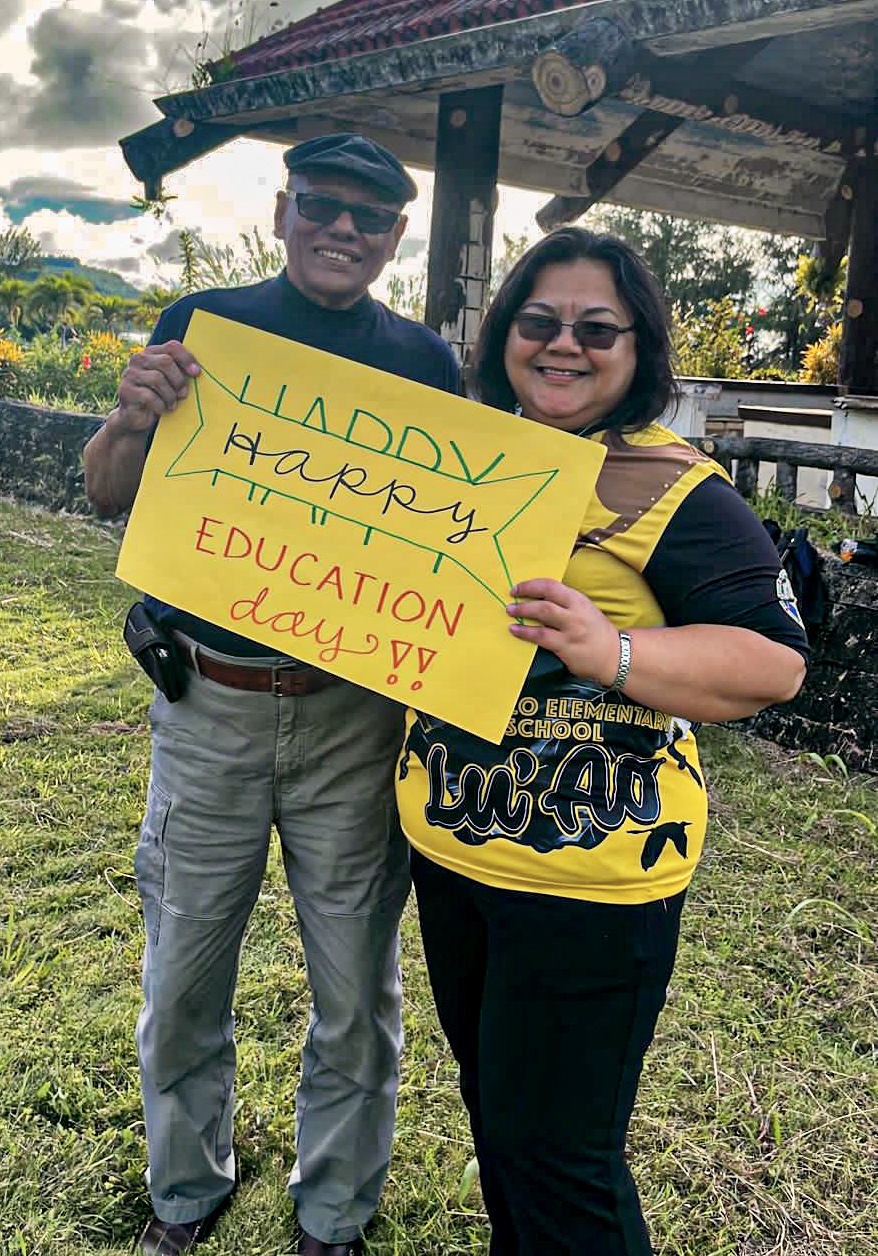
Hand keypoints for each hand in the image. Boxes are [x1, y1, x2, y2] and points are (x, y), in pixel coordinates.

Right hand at [113, 340, 199, 433]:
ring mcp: (130, 374)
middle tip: (183, 394)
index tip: (196, 373)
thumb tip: (195, 371)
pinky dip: (160, 405)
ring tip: (171, 404)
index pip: (172, 347)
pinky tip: (161, 410)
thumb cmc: (159, 397)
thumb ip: (181, 373)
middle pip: (166, 362)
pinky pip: (149, 396)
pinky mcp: (126, 391)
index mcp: (152, 353)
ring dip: (170, 395)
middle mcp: (139, 359)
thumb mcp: (172, 382)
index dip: (186, 359)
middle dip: (178, 380)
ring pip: (157, 378)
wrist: (137, 417)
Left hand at [507, 578, 621, 686]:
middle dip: (524, 599)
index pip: (551, 586)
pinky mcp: (566, 646)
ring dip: (522, 613)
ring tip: (510, 613)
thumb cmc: (597, 632)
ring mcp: (571, 630)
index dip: (531, 585)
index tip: (518, 588)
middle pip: (545, 600)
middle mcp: (575, 613)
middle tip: (511, 601)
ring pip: (542, 616)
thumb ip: (565, 603)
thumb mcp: (584, 610)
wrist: (615, 655)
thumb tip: (538, 598)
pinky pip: (541, 637)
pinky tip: (516, 631)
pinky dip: (525, 633)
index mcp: (578, 600)